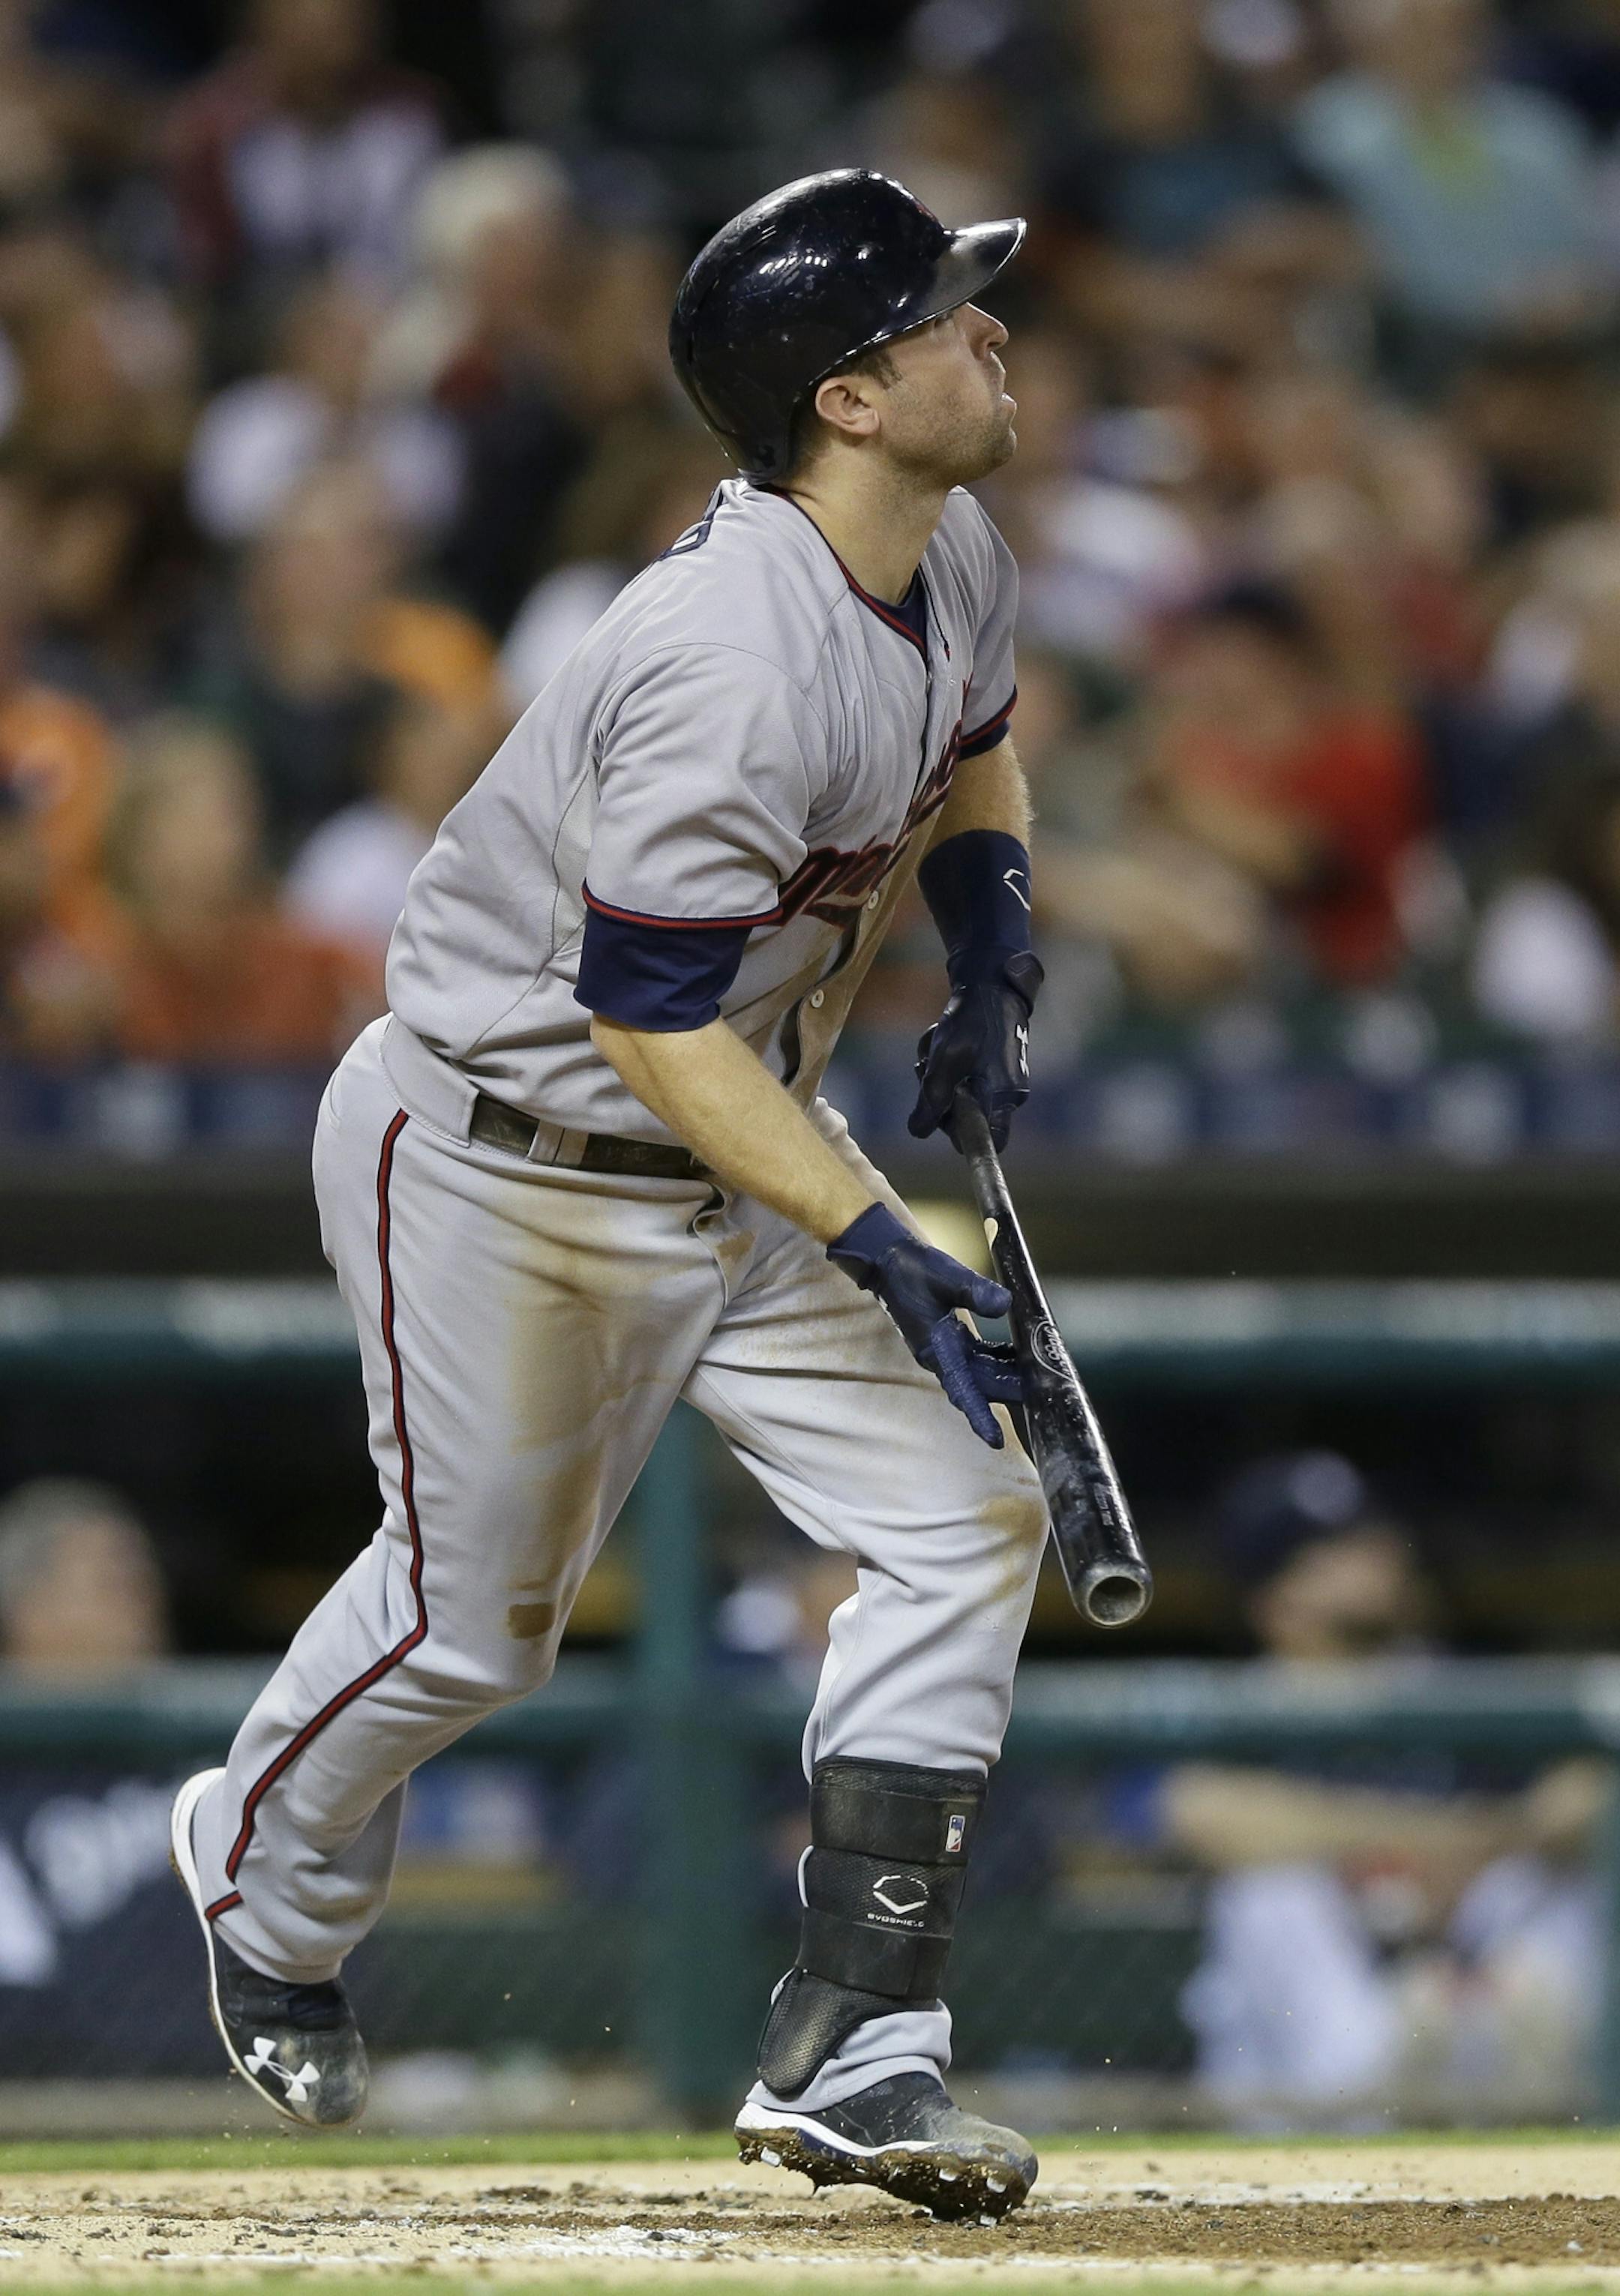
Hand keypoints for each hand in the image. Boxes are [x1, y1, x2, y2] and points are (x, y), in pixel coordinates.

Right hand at [828, 1203, 1024, 1445]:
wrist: (889, 1259)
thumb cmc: (911, 1269)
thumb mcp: (945, 1275)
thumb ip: (975, 1290)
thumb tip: (1005, 1305)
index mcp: (936, 1349)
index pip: (961, 1390)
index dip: (979, 1416)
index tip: (996, 1441)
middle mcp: (942, 1355)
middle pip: (981, 1385)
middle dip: (1009, 1393)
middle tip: (1044, 1397)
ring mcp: (947, 1348)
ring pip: (983, 1372)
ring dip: (1008, 1375)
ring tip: (1040, 1376)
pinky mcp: (952, 1338)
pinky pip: (981, 1356)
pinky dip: (1001, 1357)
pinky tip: (1022, 1352)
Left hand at [909, 951, 1042, 1153]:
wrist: (991, 983)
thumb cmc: (971, 1022)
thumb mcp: (944, 1062)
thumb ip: (932, 1100)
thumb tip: (918, 1131)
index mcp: (1002, 1098)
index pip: (991, 1142)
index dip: (964, 1140)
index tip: (941, 1121)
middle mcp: (1007, 1094)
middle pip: (964, 1117)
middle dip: (939, 1095)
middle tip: (925, 1067)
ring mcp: (1000, 1078)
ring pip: (958, 1092)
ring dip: (937, 1071)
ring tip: (934, 1041)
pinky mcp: (992, 1064)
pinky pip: (962, 1073)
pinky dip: (947, 1059)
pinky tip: (940, 1036)